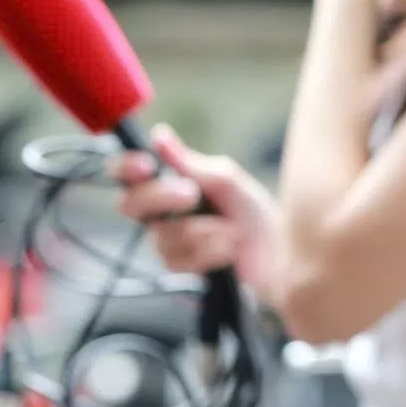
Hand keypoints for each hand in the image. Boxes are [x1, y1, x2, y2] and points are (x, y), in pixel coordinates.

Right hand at [115, 124, 283, 288]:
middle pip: (130, 204)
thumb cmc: (252, 212)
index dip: (125, 167)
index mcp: (165, 186)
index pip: (126, 175)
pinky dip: (212, 250)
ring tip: (231, 231)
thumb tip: (159, 135)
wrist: (280, 254)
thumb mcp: (225, 180)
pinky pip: (180, 258)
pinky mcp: (176, 271)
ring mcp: (164, 244)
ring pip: (163, 234)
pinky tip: (229, 250)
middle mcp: (157, 215)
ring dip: (205, 229)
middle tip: (191, 194)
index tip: (146, 165)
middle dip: (161, 196)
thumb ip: (190, 164)